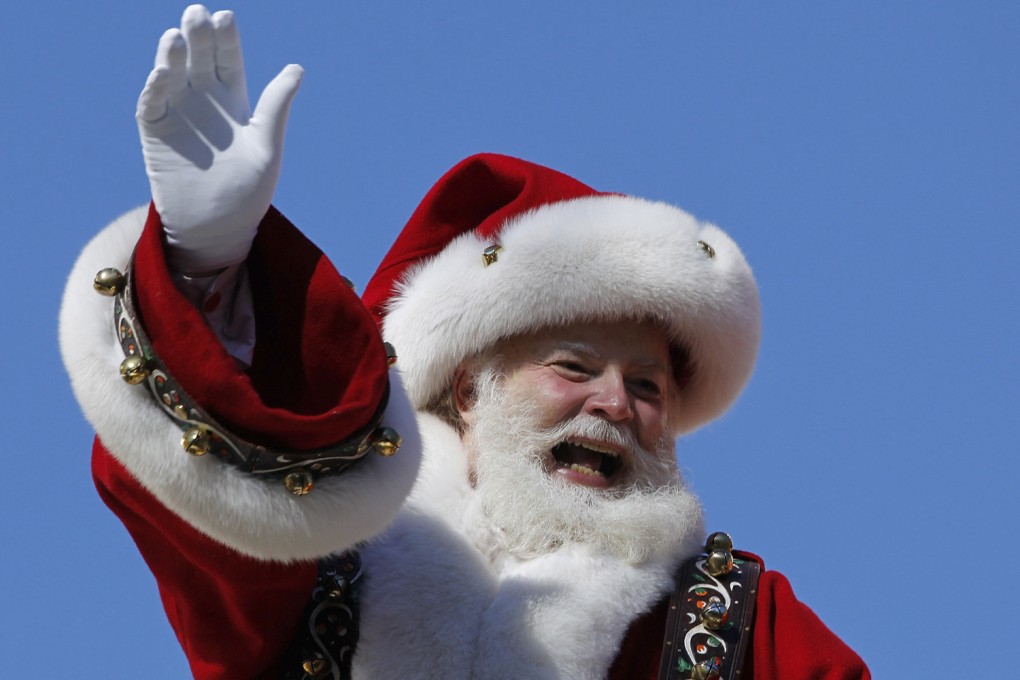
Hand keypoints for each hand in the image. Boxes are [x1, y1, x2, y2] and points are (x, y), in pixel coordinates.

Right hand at [137, 5, 302, 272]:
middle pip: (197, 60)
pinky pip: (152, 104)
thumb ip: (275, 107)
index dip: (226, 39)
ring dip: (171, 56)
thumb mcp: (267, 147)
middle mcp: (203, 101)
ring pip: (171, 75)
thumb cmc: (247, 192)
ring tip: (176, 36)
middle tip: (197, 13)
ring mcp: (177, 114)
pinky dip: (155, 87)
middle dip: (197, 37)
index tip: (225, 16)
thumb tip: (296, 68)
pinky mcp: (155, 132)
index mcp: (233, 102)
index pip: (227, 60)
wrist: (217, 228)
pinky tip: (162, 72)